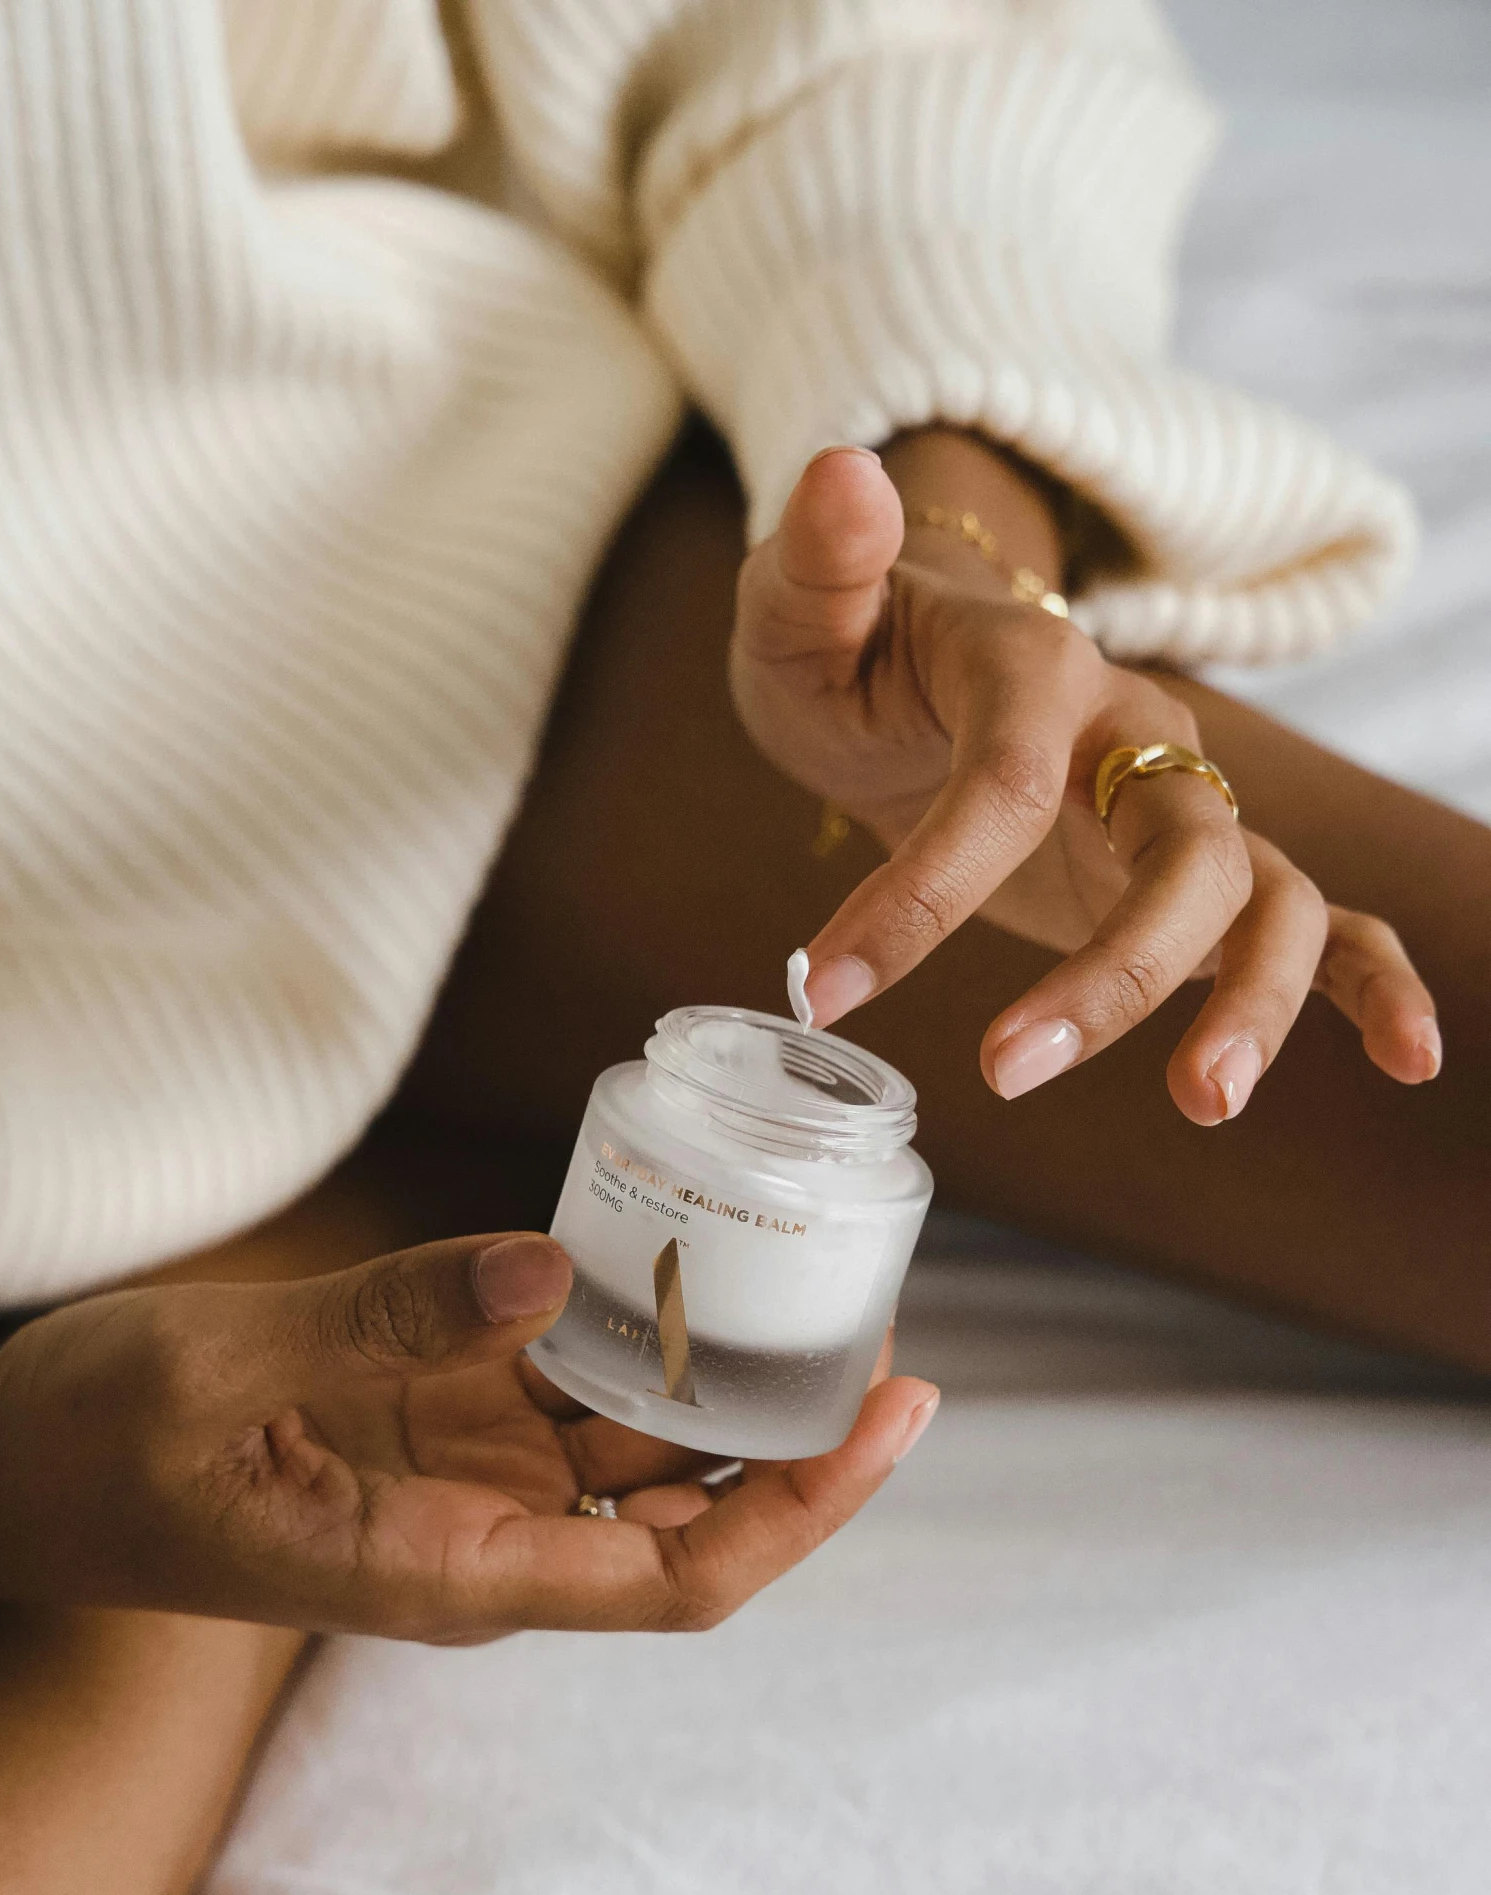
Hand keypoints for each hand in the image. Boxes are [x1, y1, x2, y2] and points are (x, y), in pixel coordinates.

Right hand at [0, 1236, 936, 1640]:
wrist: (16, 1477)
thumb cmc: (98, 1451)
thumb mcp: (224, 1370)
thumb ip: (390, 1317)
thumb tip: (550, 1264)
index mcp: (444, 1568)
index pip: (676, 1578)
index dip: (801, 1509)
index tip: (889, 1417)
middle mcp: (484, 1538)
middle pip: (693, 1519)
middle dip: (800, 1440)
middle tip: (888, 1322)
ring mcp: (466, 1481)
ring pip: (644, 1450)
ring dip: (729, 1382)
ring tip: (815, 1276)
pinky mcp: (440, 1426)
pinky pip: (569, 1386)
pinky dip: (632, 1332)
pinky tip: (678, 1256)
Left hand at [731, 442, 1441, 1123]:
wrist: (913, 666)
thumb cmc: (854, 655)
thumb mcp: (802, 612)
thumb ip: (819, 561)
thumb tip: (842, 471)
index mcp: (1038, 670)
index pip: (1005, 783)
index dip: (918, 893)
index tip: (823, 987)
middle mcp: (1139, 735)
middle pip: (1183, 849)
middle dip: (1115, 972)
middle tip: (1005, 1071)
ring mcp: (1183, 805)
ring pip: (1263, 898)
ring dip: (1252, 1002)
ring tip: (1204, 1105)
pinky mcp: (1196, 871)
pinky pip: (1319, 922)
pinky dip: (1371, 985)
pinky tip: (1410, 1057)